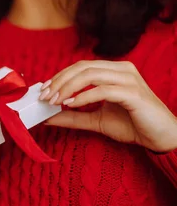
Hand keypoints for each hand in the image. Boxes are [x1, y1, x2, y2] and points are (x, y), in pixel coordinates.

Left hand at [41, 60, 176, 152]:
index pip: (80, 66)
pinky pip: (102, 90)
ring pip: (89, 75)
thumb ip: (73, 116)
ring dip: (67, 88)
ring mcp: (128, 79)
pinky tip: (70, 104)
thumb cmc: (132, 126)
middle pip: (82, 68)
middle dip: (59, 81)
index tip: (43, 90)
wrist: (161, 138)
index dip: (59, 76)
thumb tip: (47, 116)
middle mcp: (122, 70)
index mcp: (114, 70)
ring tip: (54, 101)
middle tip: (44, 96)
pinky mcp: (133, 93)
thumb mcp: (95, 120)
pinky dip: (83, 97)